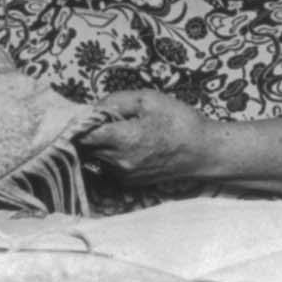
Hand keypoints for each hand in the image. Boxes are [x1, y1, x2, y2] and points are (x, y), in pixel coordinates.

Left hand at [78, 89, 214, 184]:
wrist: (203, 152)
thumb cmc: (178, 121)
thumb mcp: (148, 100)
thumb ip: (115, 101)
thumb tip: (93, 107)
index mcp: (122, 139)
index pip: (81, 136)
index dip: (77, 124)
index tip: (80, 115)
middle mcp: (119, 162)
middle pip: (86, 148)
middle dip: (85, 134)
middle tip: (97, 119)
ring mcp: (124, 175)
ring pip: (95, 159)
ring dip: (97, 146)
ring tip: (115, 131)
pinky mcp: (130, 182)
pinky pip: (108, 168)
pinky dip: (108, 156)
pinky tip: (125, 144)